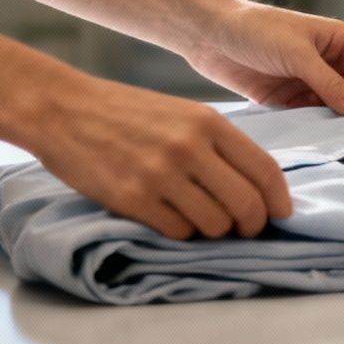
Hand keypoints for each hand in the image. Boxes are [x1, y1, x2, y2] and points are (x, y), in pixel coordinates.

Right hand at [31, 78, 293, 238]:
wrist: (64, 110)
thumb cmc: (128, 114)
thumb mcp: (184, 114)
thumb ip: (219, 145)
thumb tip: (257, 185)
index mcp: (209, 123)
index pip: (265, 171)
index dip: (279, 200)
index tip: (280, 214)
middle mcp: (190, 148)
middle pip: (247, 204)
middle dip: (253, 225)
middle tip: (245, 229)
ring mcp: (161, 175)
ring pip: (215, 224)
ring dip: (215, 231)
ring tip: (204, 221)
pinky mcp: (132, 198)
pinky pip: (178, 231)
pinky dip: (183, 232)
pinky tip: (173, 218)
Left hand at [181, 0, 343, 116]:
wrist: (208, 36)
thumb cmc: (255, 30)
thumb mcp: (298, 54)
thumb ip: (331, 84)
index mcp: (341, 42)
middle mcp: (332, 63)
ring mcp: (312, 84)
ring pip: (341, 109)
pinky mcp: (291, 101)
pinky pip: (315, 119)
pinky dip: (322, 131)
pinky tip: (325, 146)